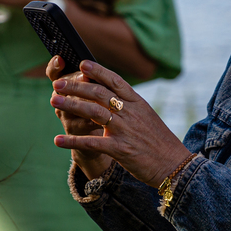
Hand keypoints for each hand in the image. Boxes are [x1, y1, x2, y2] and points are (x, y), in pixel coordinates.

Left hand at [49, 60, 189, 187]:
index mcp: (138, 103)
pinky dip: (73, 141)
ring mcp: (125, 130)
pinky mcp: (121, 149)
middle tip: (57, 84)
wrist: (176, 166)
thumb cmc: (159, 141)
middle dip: (76, 87)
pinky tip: (58, 140)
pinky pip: (92, 142)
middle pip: (99, 93)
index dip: (97, 71)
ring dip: (71, 106)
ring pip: (93, 112)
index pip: (115, 81)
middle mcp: (130, 113)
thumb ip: (129, 105)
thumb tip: (110, 92)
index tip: (81, 64)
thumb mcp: (147, 116)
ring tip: (54, 102)